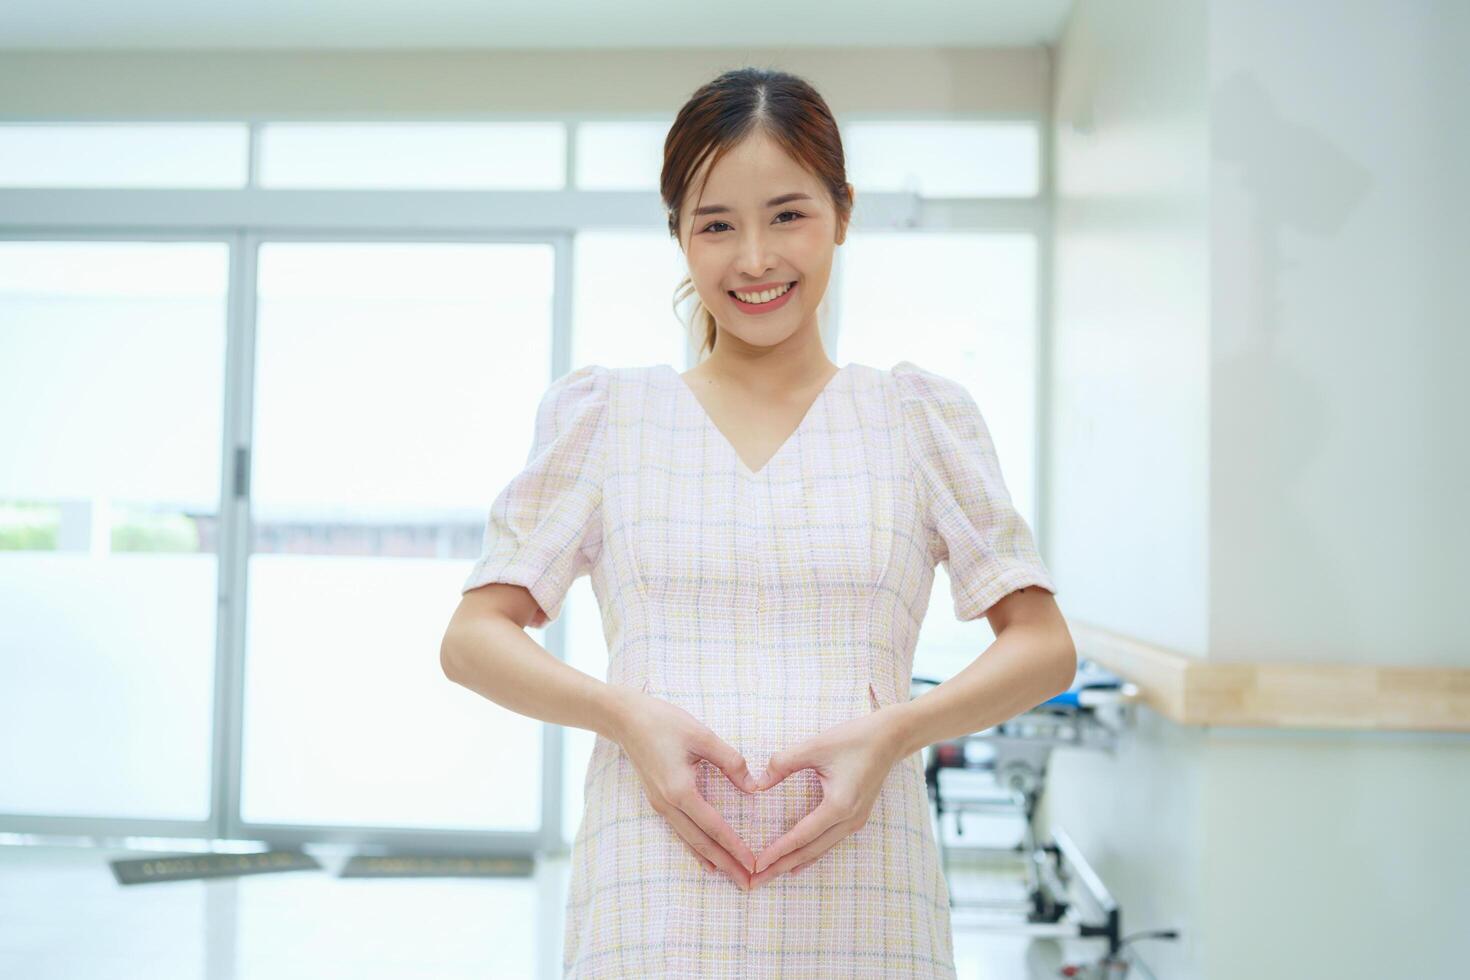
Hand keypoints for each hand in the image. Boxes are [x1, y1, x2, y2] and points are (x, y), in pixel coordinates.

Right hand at [613, 685, 758, 888]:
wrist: (625, 718)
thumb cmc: (663, 722)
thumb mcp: (701, 735)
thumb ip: (730, 761)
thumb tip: (752, 786)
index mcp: (680, 790)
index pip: (714, 826)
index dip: (734, 846)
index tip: (753, 863)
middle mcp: (668, 804)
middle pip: (701, 843)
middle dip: (726, 864)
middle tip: (748, 883)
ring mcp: (660, 805)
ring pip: (689, 840)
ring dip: (713, 859)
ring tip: (731, 876)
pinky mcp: (657, 800)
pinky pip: (680, 831)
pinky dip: (695, 848)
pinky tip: (706, 858)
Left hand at [748, 705, 904, 887]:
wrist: (891, 737)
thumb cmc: (855, 738)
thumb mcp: (816, 746)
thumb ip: (784, 763)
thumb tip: (757, 783)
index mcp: (839, 805)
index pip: (801, 836)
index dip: (777, 852)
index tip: (756, 865)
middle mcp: (849, 819)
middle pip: (809, 851)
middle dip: (780, 867)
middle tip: (755, 882)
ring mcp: (855, 821)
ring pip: (820, 850)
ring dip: (793, 863)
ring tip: (770, 875)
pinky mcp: (856, 817)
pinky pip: (829, 842)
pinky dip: (810, 854)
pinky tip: (797, 863)